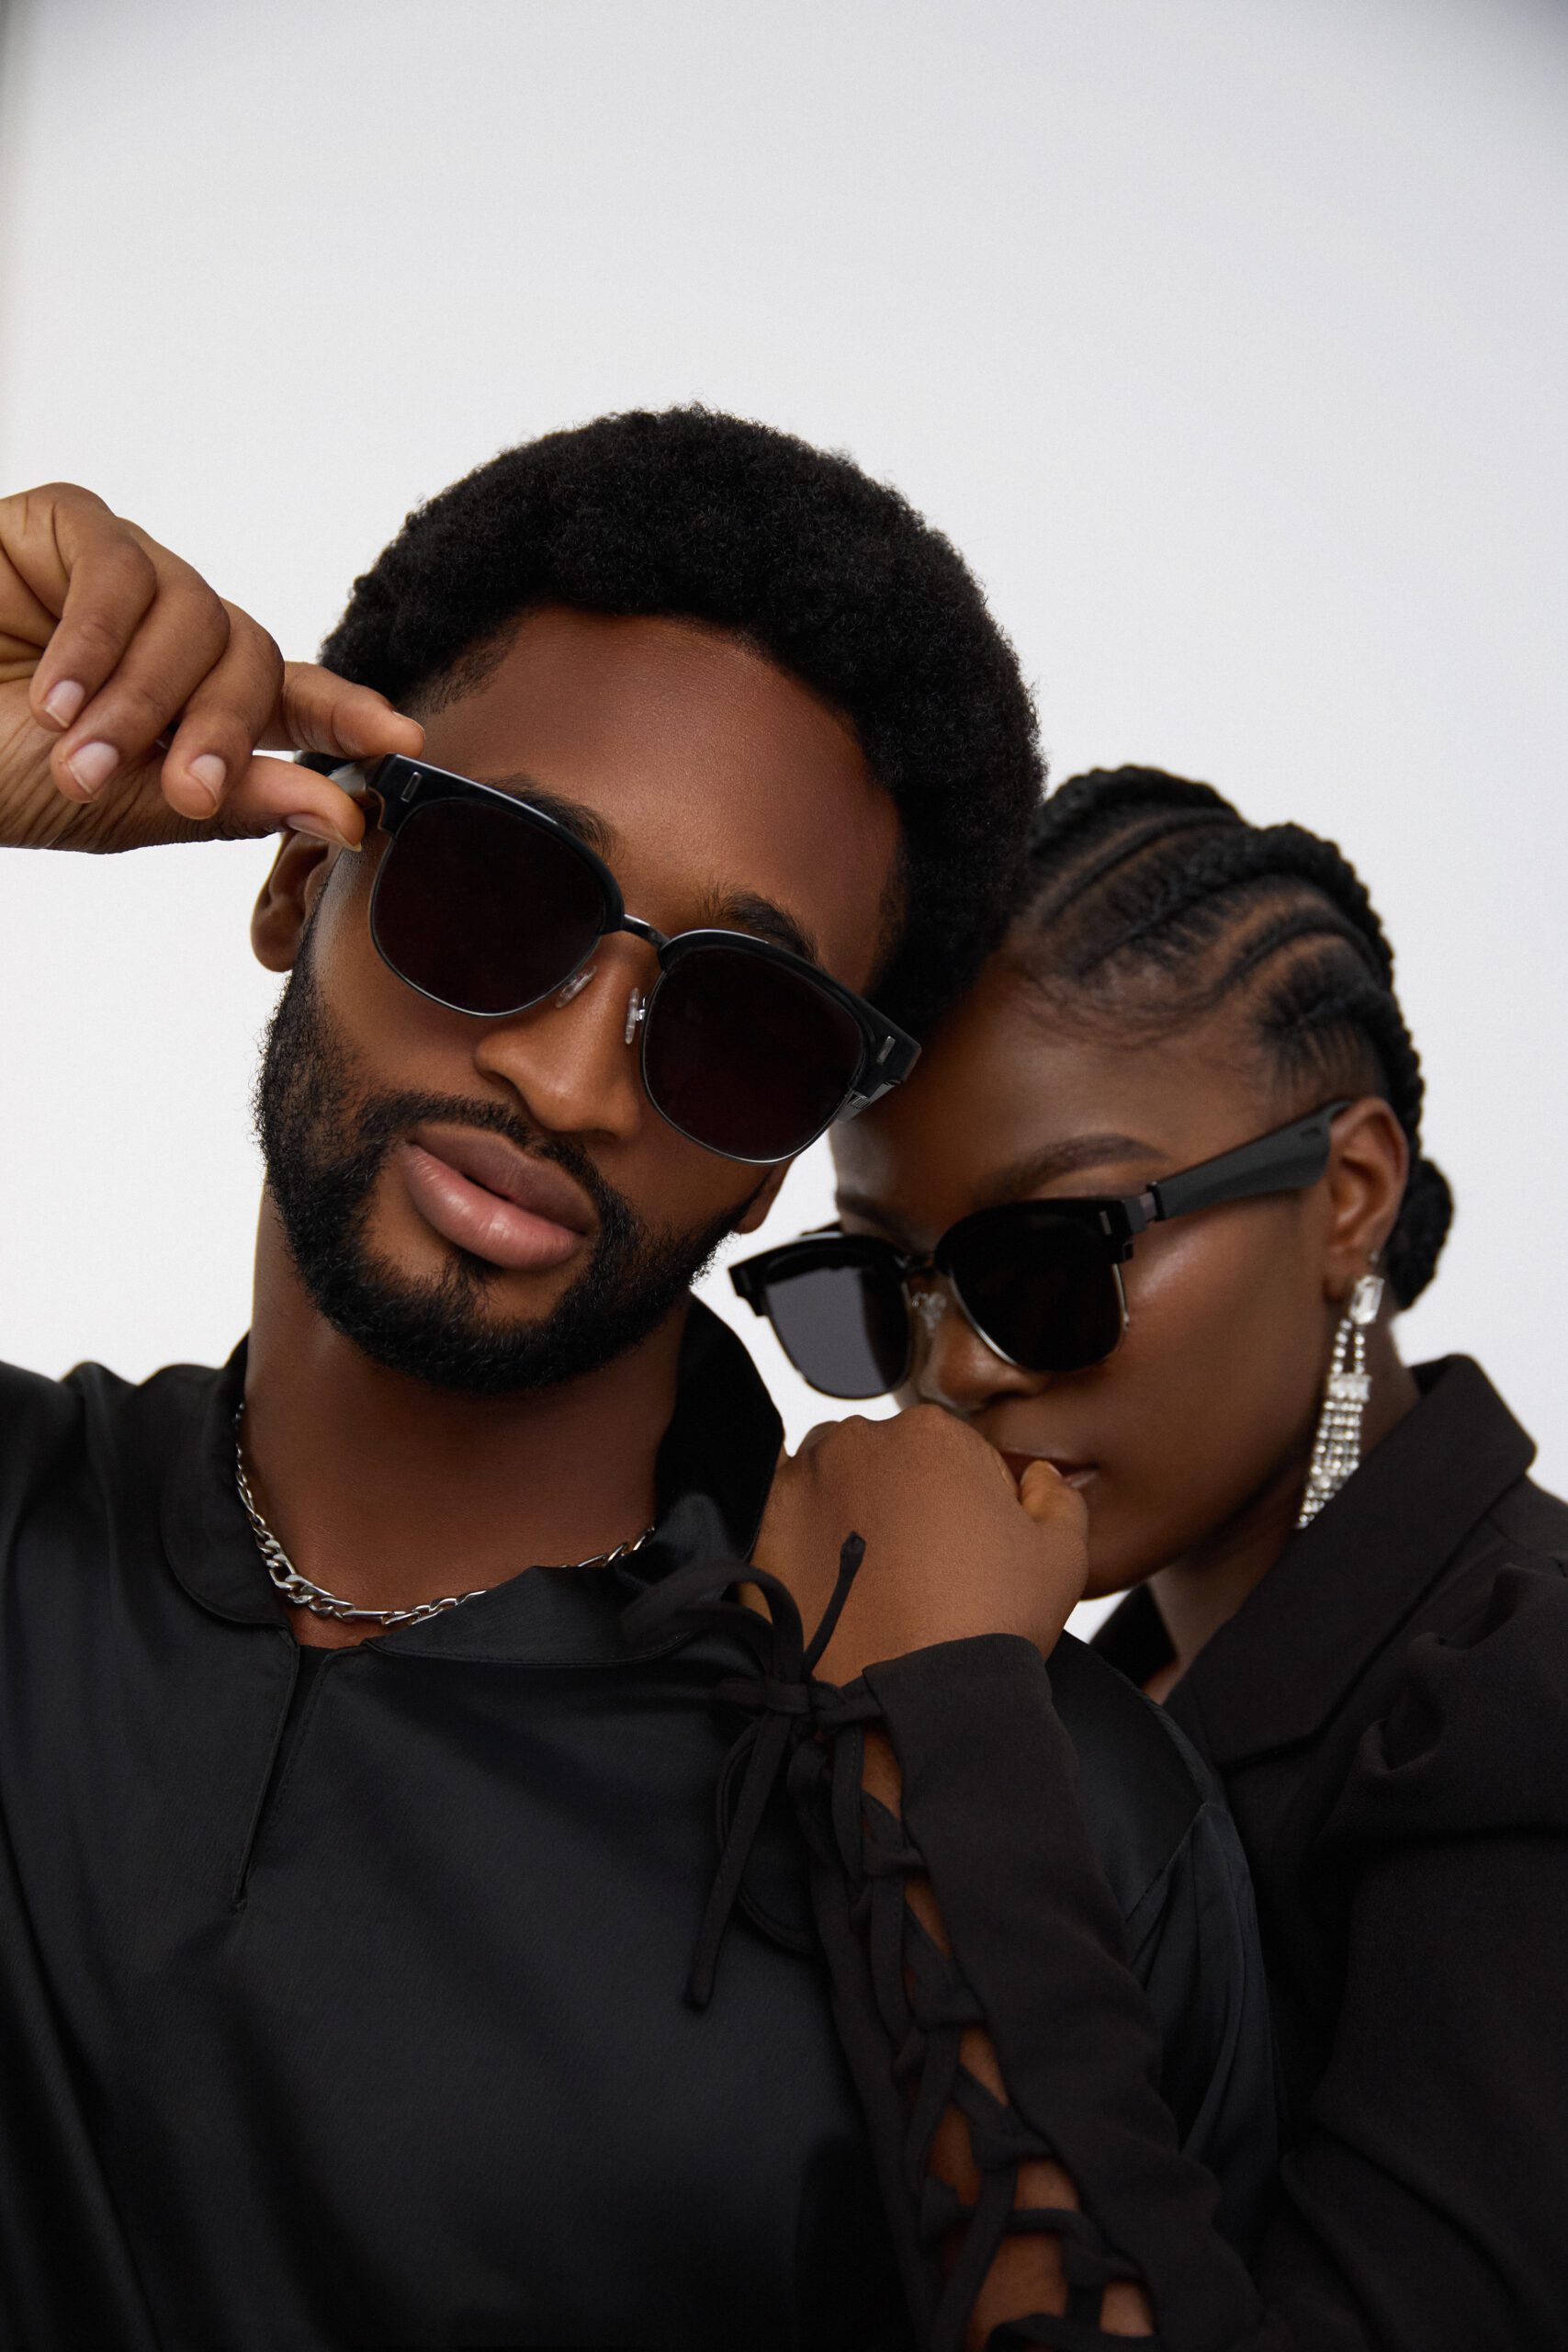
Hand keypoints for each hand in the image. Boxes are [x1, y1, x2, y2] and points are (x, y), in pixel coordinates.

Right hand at [0, 482, 422, 851]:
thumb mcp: (121, 806)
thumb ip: (233, 802)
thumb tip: (346, 815)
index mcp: (196, 705)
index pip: (298, 703)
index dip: (352, 717)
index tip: (402, 743)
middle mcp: (175, 635)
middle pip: (254, 660)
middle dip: (221, 732)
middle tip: (176, 789)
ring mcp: (129, 577)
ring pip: (198, 618)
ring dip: (145, 700)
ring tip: (82, 754)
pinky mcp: (72, 526)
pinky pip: (125, 571)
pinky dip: (97, 642)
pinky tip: (56, 693)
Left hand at [753, 1405, 1088, 1683]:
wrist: (914, 1701)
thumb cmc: (984, 1629)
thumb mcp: (1060, 1555)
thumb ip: (1057, 1496)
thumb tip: (1039, 1479)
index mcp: (931, 1435)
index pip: (953, 1453)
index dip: (966, 1504)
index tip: (964, 1547)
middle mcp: (858, 1445)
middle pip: (888, 1463)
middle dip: (904, 1502)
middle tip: (921, 1569)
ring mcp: (803, 1484)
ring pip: (835, 1485)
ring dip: (853, 1517)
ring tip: (877, 1583)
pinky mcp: (764, 1528)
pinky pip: (787, 1519)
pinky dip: (806, 1540)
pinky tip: (835, 1583)